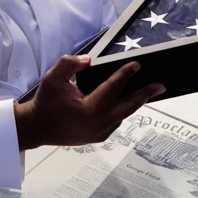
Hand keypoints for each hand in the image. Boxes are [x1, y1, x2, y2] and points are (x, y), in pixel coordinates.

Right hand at [15, 54, 164, 149]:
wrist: (37, 128)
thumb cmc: (45, 103)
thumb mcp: (53, 79)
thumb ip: (69, 64)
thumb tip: (89, 60)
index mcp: (90, 110)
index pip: (113, 88)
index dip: (125, 74)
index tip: (137, 65)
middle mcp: (99, 124)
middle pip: (128, 106)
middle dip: (145, 94)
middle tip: (160, 85)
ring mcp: (100, 133)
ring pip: (123, 114)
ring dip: (134, 102)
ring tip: (146, 90)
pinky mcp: (99, 137)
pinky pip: (115, 120)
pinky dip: (122, 109)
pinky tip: (126, 100)